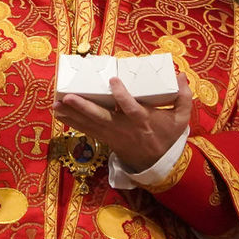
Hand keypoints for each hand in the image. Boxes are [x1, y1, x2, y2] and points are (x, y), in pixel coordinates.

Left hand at [51, 74, 191, 171]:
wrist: (157, 164)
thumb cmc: (167, 136)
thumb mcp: (181, 119)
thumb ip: (183, 97)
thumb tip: (181, 74)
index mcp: (143, 121)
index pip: (131, 108)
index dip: (122, 95)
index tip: (113, 80)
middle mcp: (124, 128)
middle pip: (102, 118)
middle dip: (84, 108)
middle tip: (68, 97)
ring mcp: (112, 135)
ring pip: (89, 124)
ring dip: (71, 115)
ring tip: (55, 104)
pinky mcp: (105, 139)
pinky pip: (86, 130)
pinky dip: (72, 123)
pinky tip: (59, 114)